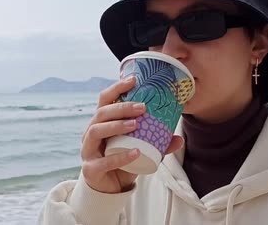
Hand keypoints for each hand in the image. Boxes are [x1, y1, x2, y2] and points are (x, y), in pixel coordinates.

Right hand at [80, 76, 183, 193]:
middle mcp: (91, 132)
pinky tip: (135, 152)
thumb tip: (179, 138)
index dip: (116, 88)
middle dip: (121, 107)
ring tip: (135, 124)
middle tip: (142, 107)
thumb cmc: (122, 160)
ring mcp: (88, 150)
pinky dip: (120, 156)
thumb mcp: (140, 148)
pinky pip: (103, 161)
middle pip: (101, 113)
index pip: (104, 99)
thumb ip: (158, 143)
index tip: (133, 80)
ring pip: (96, 131)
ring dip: (116, 125)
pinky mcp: (91, 169)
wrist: (110, 187)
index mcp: (101, 122)